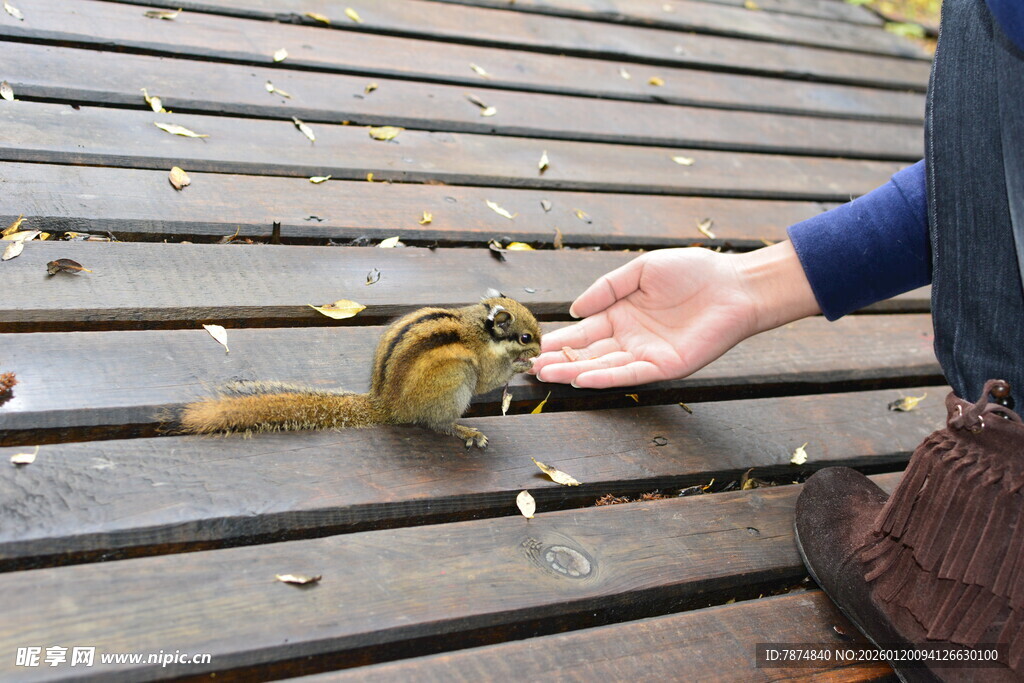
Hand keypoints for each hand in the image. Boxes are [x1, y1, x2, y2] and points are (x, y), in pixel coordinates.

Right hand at [531, 242, 818, 388]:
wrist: (734, 285)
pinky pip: (630, 374)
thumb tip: (575, 310)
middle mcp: (629, 338)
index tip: (532, 347)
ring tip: (546, 374)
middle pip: (586, 353)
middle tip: (529, 367)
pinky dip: (606, 377)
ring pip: (602, 366)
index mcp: (621, 314)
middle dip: (558, 361)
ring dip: (574, 372)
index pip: (582, 332)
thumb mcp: (642, 270)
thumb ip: (607, 287)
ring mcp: (645, 354)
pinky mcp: (665, 366)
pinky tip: (583, 378)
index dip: (558, 339)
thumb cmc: (693, 271)